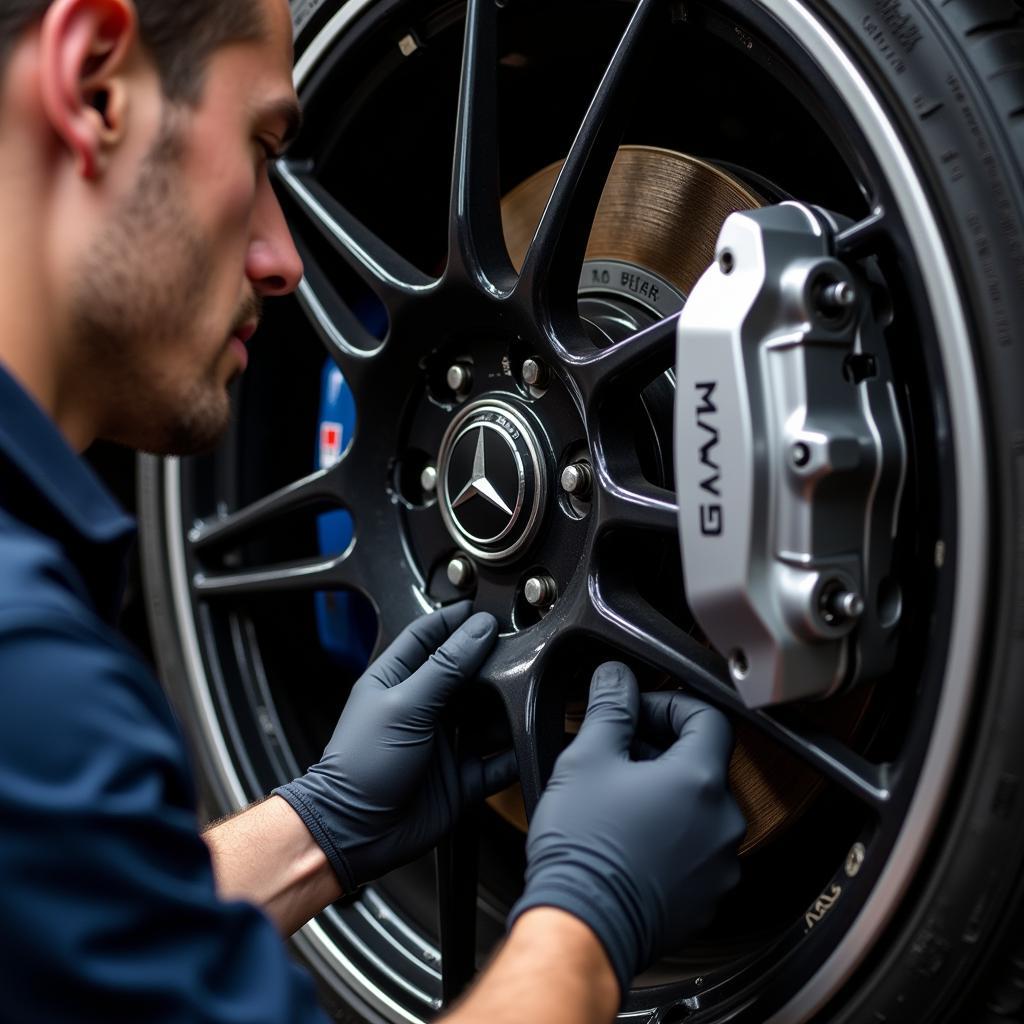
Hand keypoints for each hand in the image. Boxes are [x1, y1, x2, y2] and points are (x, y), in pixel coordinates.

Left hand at [274, 602, 515, 890]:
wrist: (354, 833)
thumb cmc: (359, 766)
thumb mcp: (405, 706)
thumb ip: (445, 667)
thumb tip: (477, 630)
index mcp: (396, 680)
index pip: (427, 637)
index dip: (454, 620)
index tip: (483, 610)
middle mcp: (421, 709)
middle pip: (464, 675)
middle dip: (491, 665)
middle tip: (518, 653)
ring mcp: (441, 743)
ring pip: (485, 717)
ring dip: (505, 710)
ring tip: (526, 698)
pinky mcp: (459, 779)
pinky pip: (496, 763)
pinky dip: (512, 755)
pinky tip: (525, 744)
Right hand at [508, 662, 745, 996]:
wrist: (583, 926)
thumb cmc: (585, 848)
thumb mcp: (587, 758)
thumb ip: (610, 708)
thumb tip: (616, 678)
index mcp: (701, 780)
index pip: (708, 716)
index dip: (670, 703)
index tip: (638, 710)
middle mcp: (723, 822)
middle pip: (703, 762)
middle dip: (661, 747)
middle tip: (618, 751)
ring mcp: (719, 865)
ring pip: (700, 807)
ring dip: (665, 791)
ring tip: (618, 796)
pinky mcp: (706, 897)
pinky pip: (696, 848)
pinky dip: (670, 833)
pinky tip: (629, 836)